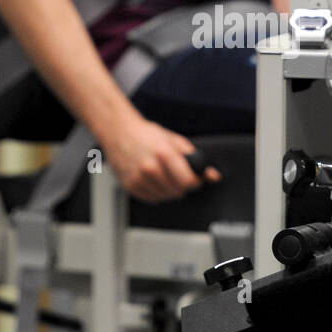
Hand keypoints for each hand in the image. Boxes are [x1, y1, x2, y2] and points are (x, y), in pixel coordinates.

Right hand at [101, 117, 220, 202]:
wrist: (119, 132)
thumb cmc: (146, 135)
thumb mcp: (174, 140)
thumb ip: (195, 158)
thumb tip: (213, 175)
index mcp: (163, 153)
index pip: (188, 181)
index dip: (196, 181)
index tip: (196, 178)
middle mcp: (149, 168)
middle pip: (178, 191)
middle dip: (183, 185)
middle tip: (179, 174)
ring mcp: (138, 179)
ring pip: (166, 197)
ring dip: (170, 190)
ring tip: (165, 175)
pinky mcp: (130, 186)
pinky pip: (152, 199)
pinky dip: (157, 192)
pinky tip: (155, 179)